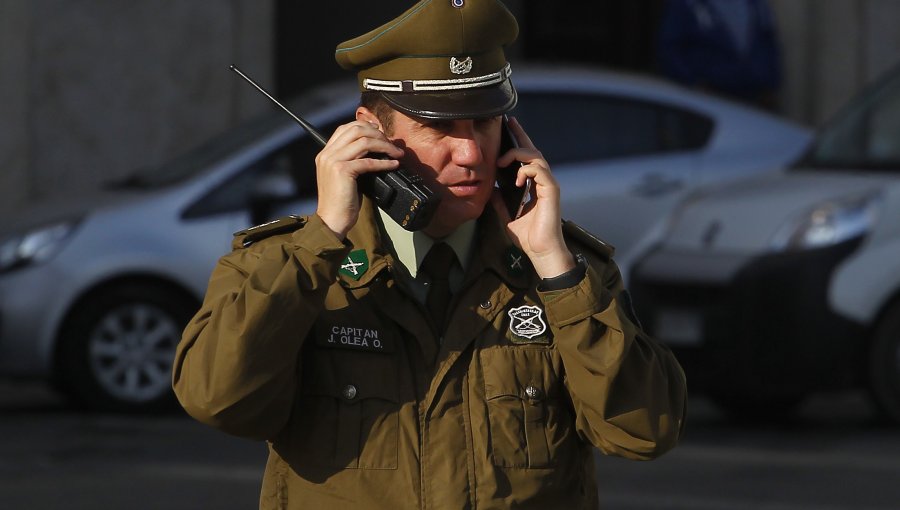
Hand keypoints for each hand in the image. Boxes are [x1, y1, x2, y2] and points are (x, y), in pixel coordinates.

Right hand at [314, 121, 403, 238]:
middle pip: (356, 130)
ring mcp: (333, 161)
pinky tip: (393, 164)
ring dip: (384, 146)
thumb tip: (375, 149)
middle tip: (391, 144)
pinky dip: (384, 162)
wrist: (331, 220)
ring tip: (396, 153)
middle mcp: (327, 154)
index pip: (345, 128)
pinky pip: (368, 161)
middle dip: (377, 134)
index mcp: (325, 153)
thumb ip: (351, 160)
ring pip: (364, 142)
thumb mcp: (343, 175)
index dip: (365, 126)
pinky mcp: (342, 171)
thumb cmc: (340, 201)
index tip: (380, 132)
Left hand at [492, 117, 575, 278]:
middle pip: (532, 150)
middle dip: (520, 135)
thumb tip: (490, 187)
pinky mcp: (552, 190)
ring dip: (518, 154)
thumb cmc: (527, 235)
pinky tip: (516, 179)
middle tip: (509, 122)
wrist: (540, 251)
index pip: (525, 158)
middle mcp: (542, 181)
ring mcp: (548, 184)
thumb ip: (499, 200)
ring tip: (503, 160)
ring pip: (536, 156)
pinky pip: (540, 170)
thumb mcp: (506, 214)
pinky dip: (526, 170)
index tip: (506, 128)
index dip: (517, 141)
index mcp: (532, 184)